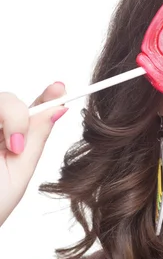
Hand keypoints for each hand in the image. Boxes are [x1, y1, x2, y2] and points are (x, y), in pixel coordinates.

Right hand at [0, 83, 67, 226]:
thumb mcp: (18, 170)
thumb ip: (35, 139)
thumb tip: (60, 109)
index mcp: (11, 139)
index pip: (31, 110)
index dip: (47, 96)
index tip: (59, 88)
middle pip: (6, 100)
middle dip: (16, 114)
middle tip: (16, 145)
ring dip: (5, 119)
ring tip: (7, 148)